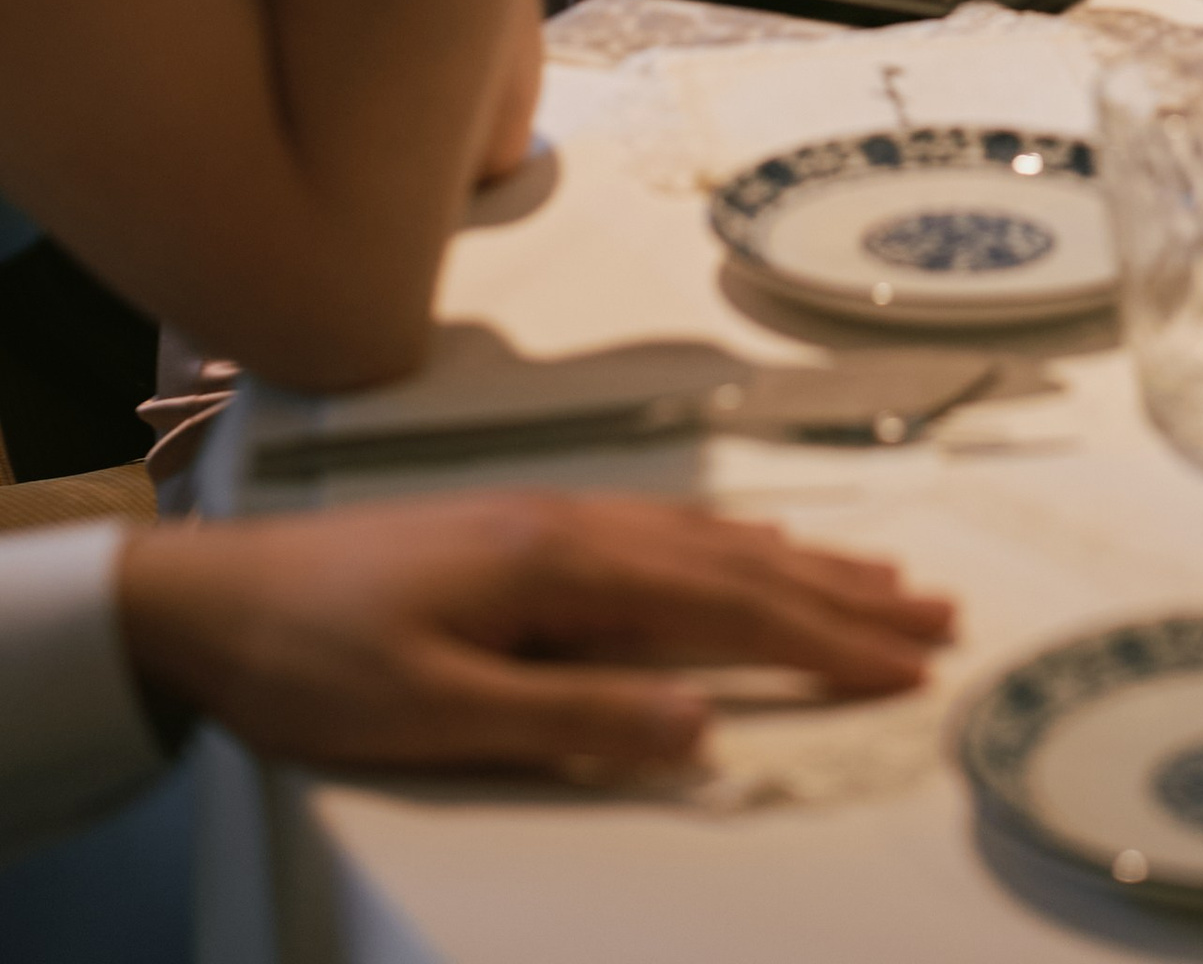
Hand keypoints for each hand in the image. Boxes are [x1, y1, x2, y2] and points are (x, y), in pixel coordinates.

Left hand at [117, 493, 955, 779]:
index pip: (730, 609)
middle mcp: (579, 527)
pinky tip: (753, 544)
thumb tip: (703, 726)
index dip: (825, 642)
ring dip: (805, 564)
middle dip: (846, 596)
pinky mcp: (526, 533)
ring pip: (713, 541)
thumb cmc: (317, 665)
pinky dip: (733, 543)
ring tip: (884, 579)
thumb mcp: (436, 718)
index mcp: (567, 568)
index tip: (910, 666)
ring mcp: (555, 521)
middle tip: (940, 617)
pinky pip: (666, 531)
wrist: (215, 599)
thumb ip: (573, 719)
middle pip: (742, 562)